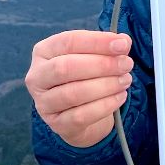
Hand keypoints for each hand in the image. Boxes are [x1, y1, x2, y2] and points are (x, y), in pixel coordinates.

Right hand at [25, 30, 133, 147]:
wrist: (80, 112)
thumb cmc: (86, 75)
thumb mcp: (94, 55)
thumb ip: (107, 47)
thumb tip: (123, 42)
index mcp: (44, 51)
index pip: (68, 41)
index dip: (97, 42)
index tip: (123, 45)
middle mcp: (37, 76)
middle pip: (66, 67)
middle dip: (102, 65)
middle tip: (127, 64)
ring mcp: (43, 103)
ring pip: (73, 93)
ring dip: (106, 85)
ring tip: (126, 80)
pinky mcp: (56, 124)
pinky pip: (80, 116)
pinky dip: (105, 105)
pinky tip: (120, 97)